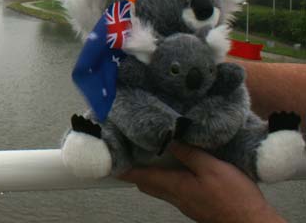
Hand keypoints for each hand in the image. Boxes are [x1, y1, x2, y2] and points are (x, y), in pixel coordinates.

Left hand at [119, 143, 284, 222]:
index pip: (142, 176)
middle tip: (129, 155)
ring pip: (160, 188)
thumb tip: (167, 138)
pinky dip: (167, 179)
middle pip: (147, 184)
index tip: (112, 160)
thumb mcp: (212, 168)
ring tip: (149, 157)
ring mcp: (185, 203)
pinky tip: (176, 169)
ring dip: (151, 175)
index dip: (125, 169)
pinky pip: (174, 191)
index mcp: (175, 186)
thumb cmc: (232, 196)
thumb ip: (189, 153)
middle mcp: (175, 197)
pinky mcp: (196, 205)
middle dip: (136, 171)